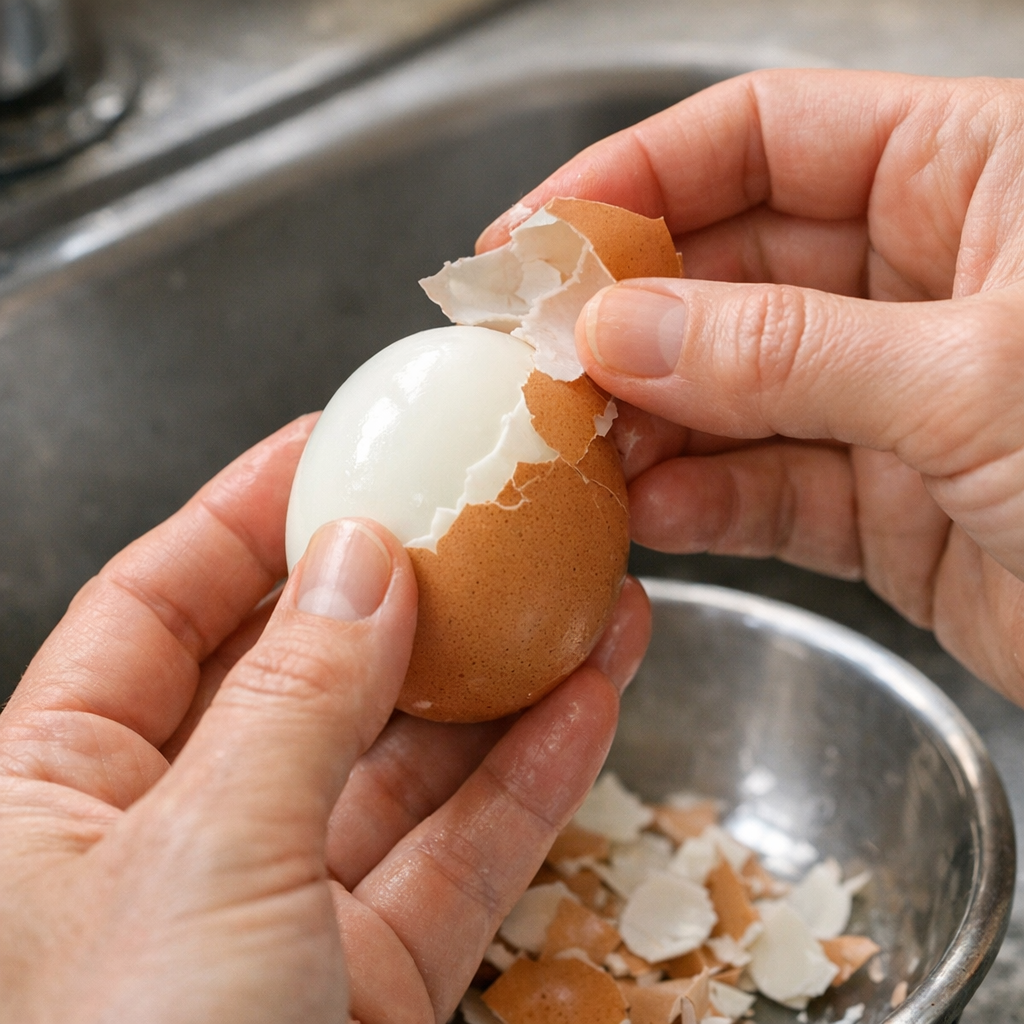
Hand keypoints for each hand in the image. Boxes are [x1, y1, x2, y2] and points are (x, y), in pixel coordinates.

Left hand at [0, 416, 650, 1023]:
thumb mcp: (200, 857)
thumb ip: (291, 696)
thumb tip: (363, 556)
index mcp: (58, 787)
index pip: (164, 599)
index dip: (253, 510)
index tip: (341, 441)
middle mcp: (173, 837)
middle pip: (306, 670)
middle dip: (407, 592)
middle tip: (489, 514)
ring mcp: (281, 912)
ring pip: (405, 763)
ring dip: (500, 679)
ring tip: (585, 591)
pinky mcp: (369, 986)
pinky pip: (459, 859)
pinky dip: (529, 783)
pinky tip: (593, 700)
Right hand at [479, 70, 1023, 704]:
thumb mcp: (976, 378)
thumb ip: (785, 353)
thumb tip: (620, 332)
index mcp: (973, 180)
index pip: (764, 137)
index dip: (635, 175)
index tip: (536, 234)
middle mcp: (923, 281)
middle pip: (729, 271)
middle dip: (626, 316)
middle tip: (529, 359)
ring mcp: (894, 399)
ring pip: (732, 391)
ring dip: (649, 419)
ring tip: (572, 446)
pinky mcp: (884, 505)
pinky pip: (765, 490)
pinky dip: (701, 503)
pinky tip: (645, 513)